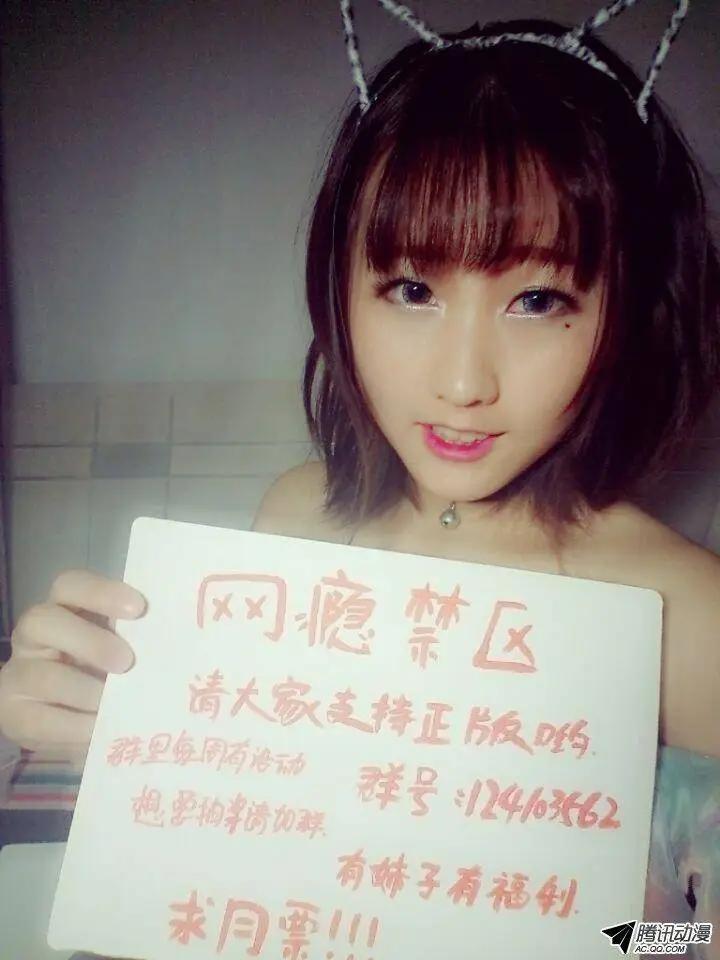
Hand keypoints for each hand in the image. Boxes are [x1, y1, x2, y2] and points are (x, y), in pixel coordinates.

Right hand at [0, 569, 145, 765]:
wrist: (74, 721)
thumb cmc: (110, 674)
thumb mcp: (124, 649)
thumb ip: (139, 639)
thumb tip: (182, 641)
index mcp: (66, 608)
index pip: (71, 585)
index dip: (101, 593)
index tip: (139, 608)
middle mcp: (36, 633)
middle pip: (44, 620)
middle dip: (88, 641)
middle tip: (127, 662)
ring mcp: (18, 672)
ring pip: (42, 675)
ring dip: (84, 692)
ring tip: (114, 705)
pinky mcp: (13, 712)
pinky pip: (38, 718)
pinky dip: (74, 726)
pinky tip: (98, 729)